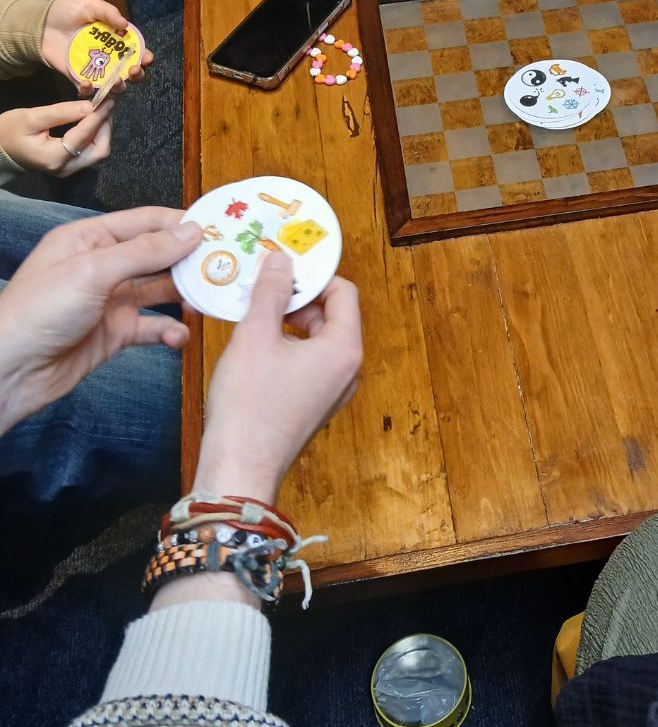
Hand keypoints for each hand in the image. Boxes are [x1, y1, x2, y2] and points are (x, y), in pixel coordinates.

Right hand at [0, 98, 114, 175]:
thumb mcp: (31, 117)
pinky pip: (90, 152)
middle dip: (106, 127)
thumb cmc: (10, 131)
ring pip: (97, 153)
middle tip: (107, 106)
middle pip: (99, 151)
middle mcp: (66, 168)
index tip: (108, 101)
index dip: (98, 117)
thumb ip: (61, 112)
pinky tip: (94, 121)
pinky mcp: (70, 166)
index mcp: (54, 157)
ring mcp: (70, 170)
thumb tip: (89, 106)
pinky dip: (95, 136)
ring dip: (103, 132)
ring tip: (102, 111)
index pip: (83, 136)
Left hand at [0, 208, 200, 434]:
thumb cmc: (39, 311)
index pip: (146, 222)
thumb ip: (145, 251)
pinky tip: (180, 337)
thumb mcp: (93, 271)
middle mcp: (103, 266)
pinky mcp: (116, 332)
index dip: (182, 223)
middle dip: (191, 261)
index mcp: (90, 239)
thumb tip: (191, 231)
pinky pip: (153, 327)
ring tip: (209, 302)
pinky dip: (170, 331)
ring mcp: (111, 300)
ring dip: (186, 297)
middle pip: (158, 256)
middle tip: (227, 266)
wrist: (13, 370)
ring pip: (161, 291)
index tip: (221, 228)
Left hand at [40, 0, 152, 93]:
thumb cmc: (67, 11)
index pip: (136, 52)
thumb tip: (125, 24)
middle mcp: (109, 58)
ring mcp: (95, 70)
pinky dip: (90, 90)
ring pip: (114, 85)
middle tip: (134, 71)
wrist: (41, 22)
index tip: (147, 58)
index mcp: (116, 42)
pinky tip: (87, 84)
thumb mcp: (89, 5)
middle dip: (137, 75)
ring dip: (120, 86)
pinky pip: (88, 89)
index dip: (145, 56)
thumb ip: (108, 12)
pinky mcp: (78, 78)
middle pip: (130, 73)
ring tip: (118, 81)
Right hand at [192, 252, 362, 504]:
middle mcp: (349, 370)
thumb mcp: (255, 335)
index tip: (281, 267)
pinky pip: (310, 362)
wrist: (239, 467)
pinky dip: (288, 346)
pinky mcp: (317, 404)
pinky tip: (256, 346)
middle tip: (260, 288)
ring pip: (319, 338)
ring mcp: (335, 390)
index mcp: (345, 349)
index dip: (312, 275)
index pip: (343, 292)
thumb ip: (270, 292)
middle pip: (332, 314)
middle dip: (297, 298)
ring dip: (289, 321)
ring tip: (253, 315)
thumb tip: (281, 259)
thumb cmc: (248, 404)